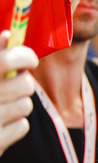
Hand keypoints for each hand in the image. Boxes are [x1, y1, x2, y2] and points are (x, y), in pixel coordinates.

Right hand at [0, 31, 36, 156]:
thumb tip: (8, 36)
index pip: (4, 61)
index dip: (23, 56)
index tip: (30, 60)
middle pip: (25, 85)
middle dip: (24, 84)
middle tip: (14, 86)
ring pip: (25, 105)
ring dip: (18, 105)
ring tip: (2, 107)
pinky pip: (22, 126)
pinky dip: (15, 125)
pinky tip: (1, 124)